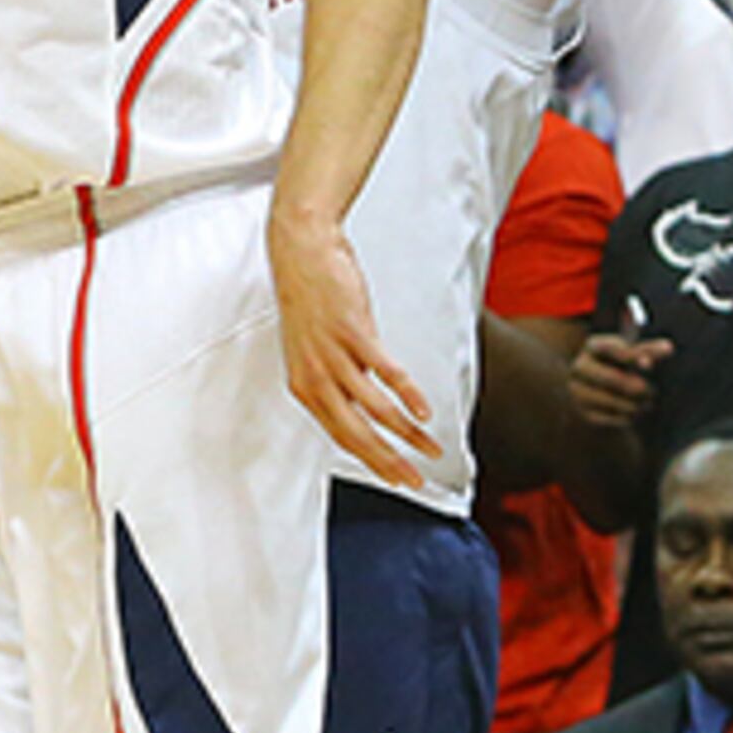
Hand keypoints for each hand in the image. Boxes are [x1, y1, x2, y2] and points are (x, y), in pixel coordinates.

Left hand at [271, 213, 434, 485]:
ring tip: (430, 448)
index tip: (394, 477)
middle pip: (356, 433)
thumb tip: (368, 396)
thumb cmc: (311, 295)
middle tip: (415, 482)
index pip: (340, 435)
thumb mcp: (315, 346)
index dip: (370, 460)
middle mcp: (315, 376)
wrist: (302, 250)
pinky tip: (424, 411)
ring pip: (375, 409)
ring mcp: (333, 355)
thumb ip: (339, 376)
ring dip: (407, 435)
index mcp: (305, 385)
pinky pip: (386, 373)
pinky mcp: (353, 333)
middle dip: (389, 462)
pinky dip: (408, 396)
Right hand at [568, 330, 668, 429]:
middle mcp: (580, 367)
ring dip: (633, 404)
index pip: (613, 350)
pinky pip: (608, 417)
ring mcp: (578, 390)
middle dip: (634, 387)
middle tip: (652, 392)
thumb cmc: (621, 364)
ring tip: (648, 404)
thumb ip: (648, 350)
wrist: (599, 387)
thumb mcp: (632, 354)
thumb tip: (669, 348)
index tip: (651, 365)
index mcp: (593, 346)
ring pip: (609, 400)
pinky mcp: (583, 411)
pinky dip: (625, 417)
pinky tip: (635, 413)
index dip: (632, 357)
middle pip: (610, 378)